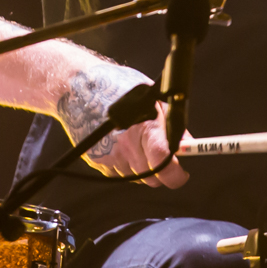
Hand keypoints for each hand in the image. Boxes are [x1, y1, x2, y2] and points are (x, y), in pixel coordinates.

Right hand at [57, 64, 188, 187]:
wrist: (78, 90)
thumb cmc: (118, 89)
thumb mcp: (152, 99)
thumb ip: (171, 124)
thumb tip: (188, 144)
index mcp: (144, 128)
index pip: (163, 161)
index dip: (176, 175)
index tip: (182, 175)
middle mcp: (126, 146)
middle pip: (152, 179)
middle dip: (161, 173)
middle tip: (162, 158)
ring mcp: (110, 156)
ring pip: (136, 178)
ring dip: (143, 169)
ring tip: (138, 144)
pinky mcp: (97, 162)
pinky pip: (120, 174)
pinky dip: (126, 166)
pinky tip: (122, 146)